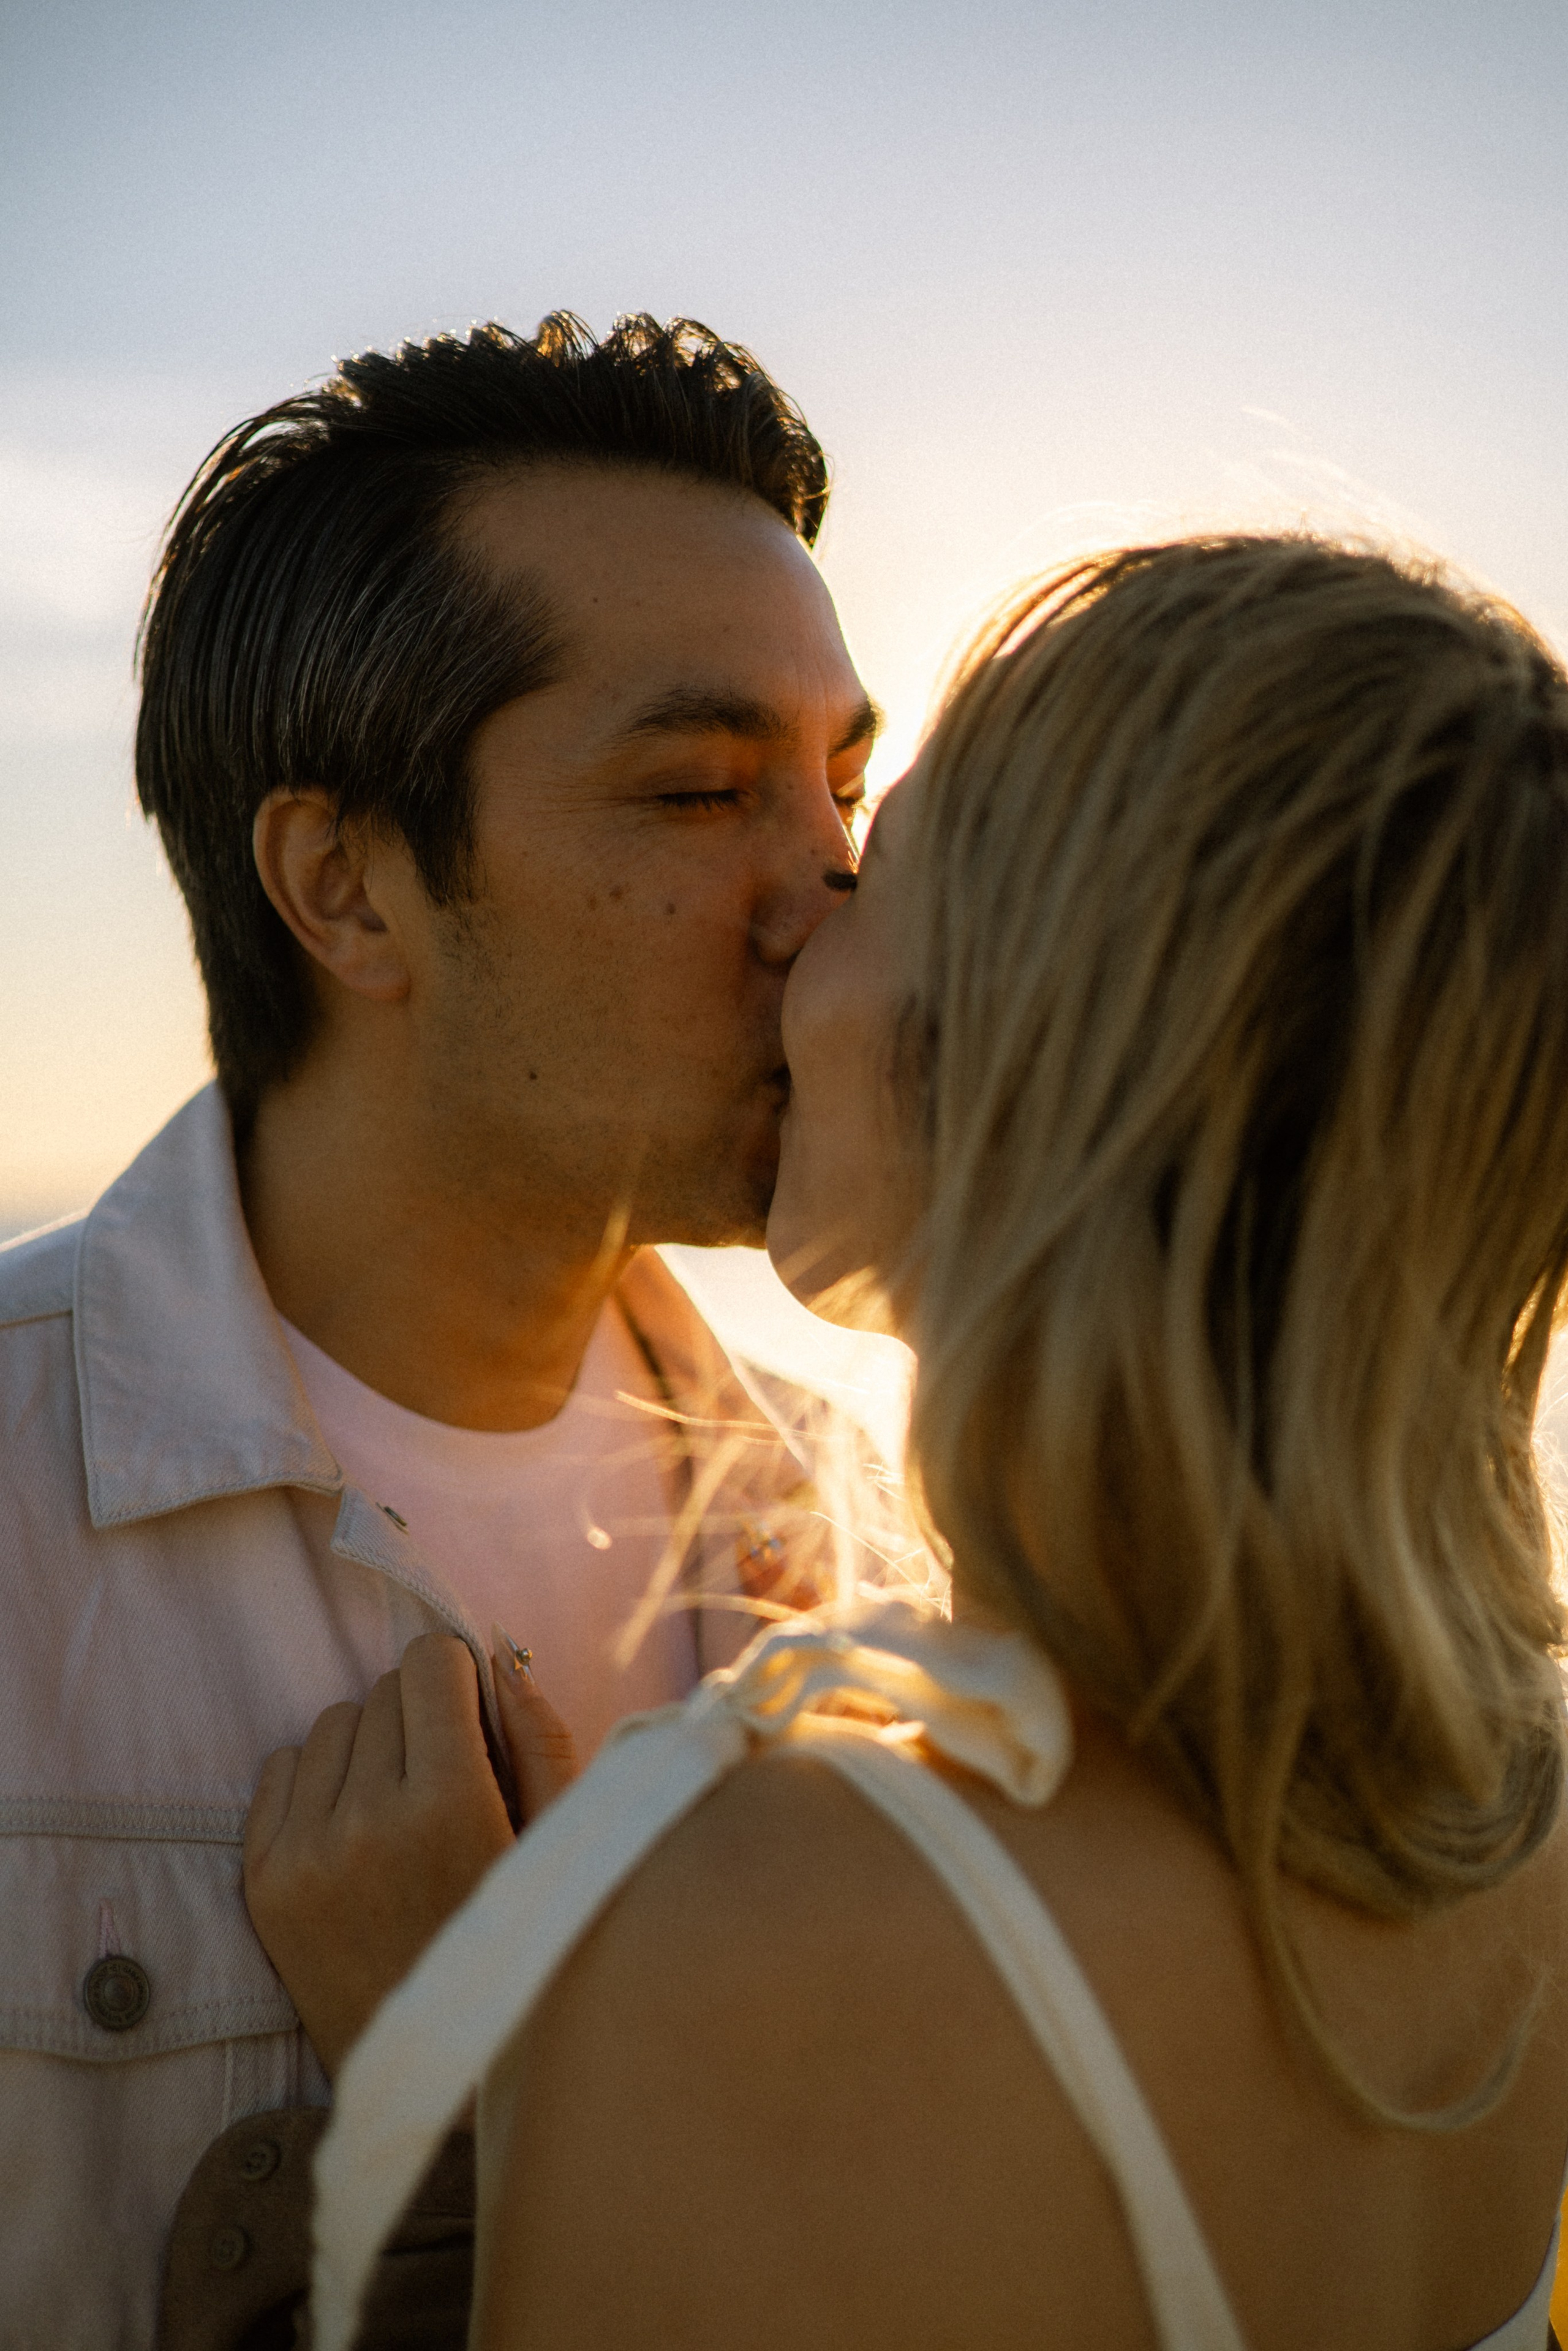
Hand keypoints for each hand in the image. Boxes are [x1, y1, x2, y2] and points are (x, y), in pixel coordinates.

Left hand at [243, 1632, 576, 2075]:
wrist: (437, 2075)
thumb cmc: (519, 1947)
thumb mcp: (558, 1841)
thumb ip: (537, 1736)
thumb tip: (500, 1651)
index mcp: (448, 1803)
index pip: (431, 1663)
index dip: (460, 1680)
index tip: (474, 1720)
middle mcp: (365, 1820)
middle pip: (385, 1691)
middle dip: (421, 1719)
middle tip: (447, 1782)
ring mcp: (304, 1853)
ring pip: (333, 1724)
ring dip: (370, 1749)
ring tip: (401, 1813)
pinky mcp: (262, 1881)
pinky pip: (282, 1768)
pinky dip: (320, 1783)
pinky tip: (356, 1834)